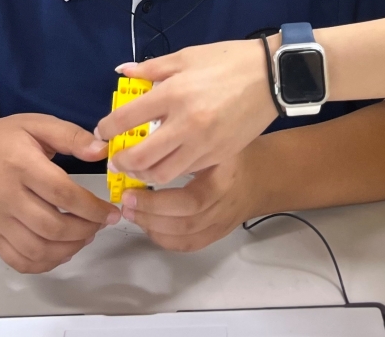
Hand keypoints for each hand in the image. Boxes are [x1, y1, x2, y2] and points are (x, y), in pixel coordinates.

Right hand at [0, 113, 117, 273]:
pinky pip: (19, 261)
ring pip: (37, 249)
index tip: (111, 212)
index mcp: (22, 165)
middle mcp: (8, 196)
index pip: (61, 193)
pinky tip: (62, 249)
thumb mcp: (39, 124)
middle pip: (51, 226)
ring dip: (69, 249)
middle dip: (85, 230)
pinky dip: (45, 263)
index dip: (91, 207)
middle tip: (100, 223)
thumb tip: (102, 151)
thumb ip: (72, 136)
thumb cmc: (6, 138)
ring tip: (85, 235)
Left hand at [93, 40, 278, 185]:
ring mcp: (203, 144)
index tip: (103, 132)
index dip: (107, 128)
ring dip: (143, 174)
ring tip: (138, 166)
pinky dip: (170, 172)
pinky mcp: (218, 156)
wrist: (272, 76)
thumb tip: (122, 72)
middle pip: (140, 158)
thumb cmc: (228, 61)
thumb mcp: (186, 56)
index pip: (126, 119)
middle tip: (116, 158)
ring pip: (162, 174)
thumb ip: (151, 68)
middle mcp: (185, 124)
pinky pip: (186, 172)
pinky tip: (166, 162)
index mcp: (173, 93)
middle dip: (121, 162)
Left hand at [120, 146, 261, 251]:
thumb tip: (142, 150)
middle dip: (150, 213)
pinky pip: (189, 244)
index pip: (191, 198)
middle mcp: (224, 204)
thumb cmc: (230, 153)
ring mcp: (222, 222)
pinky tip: (148, 226)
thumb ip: (184, 148)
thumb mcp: (211, 141)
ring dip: (153, 227)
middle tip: (126, 200)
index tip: (131, 187)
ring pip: (185, 235)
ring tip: (132, 212)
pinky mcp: (217, 234)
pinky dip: (165, 239)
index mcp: (224, 177)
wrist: (259, 177)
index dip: (157, 200)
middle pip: (185, 220)